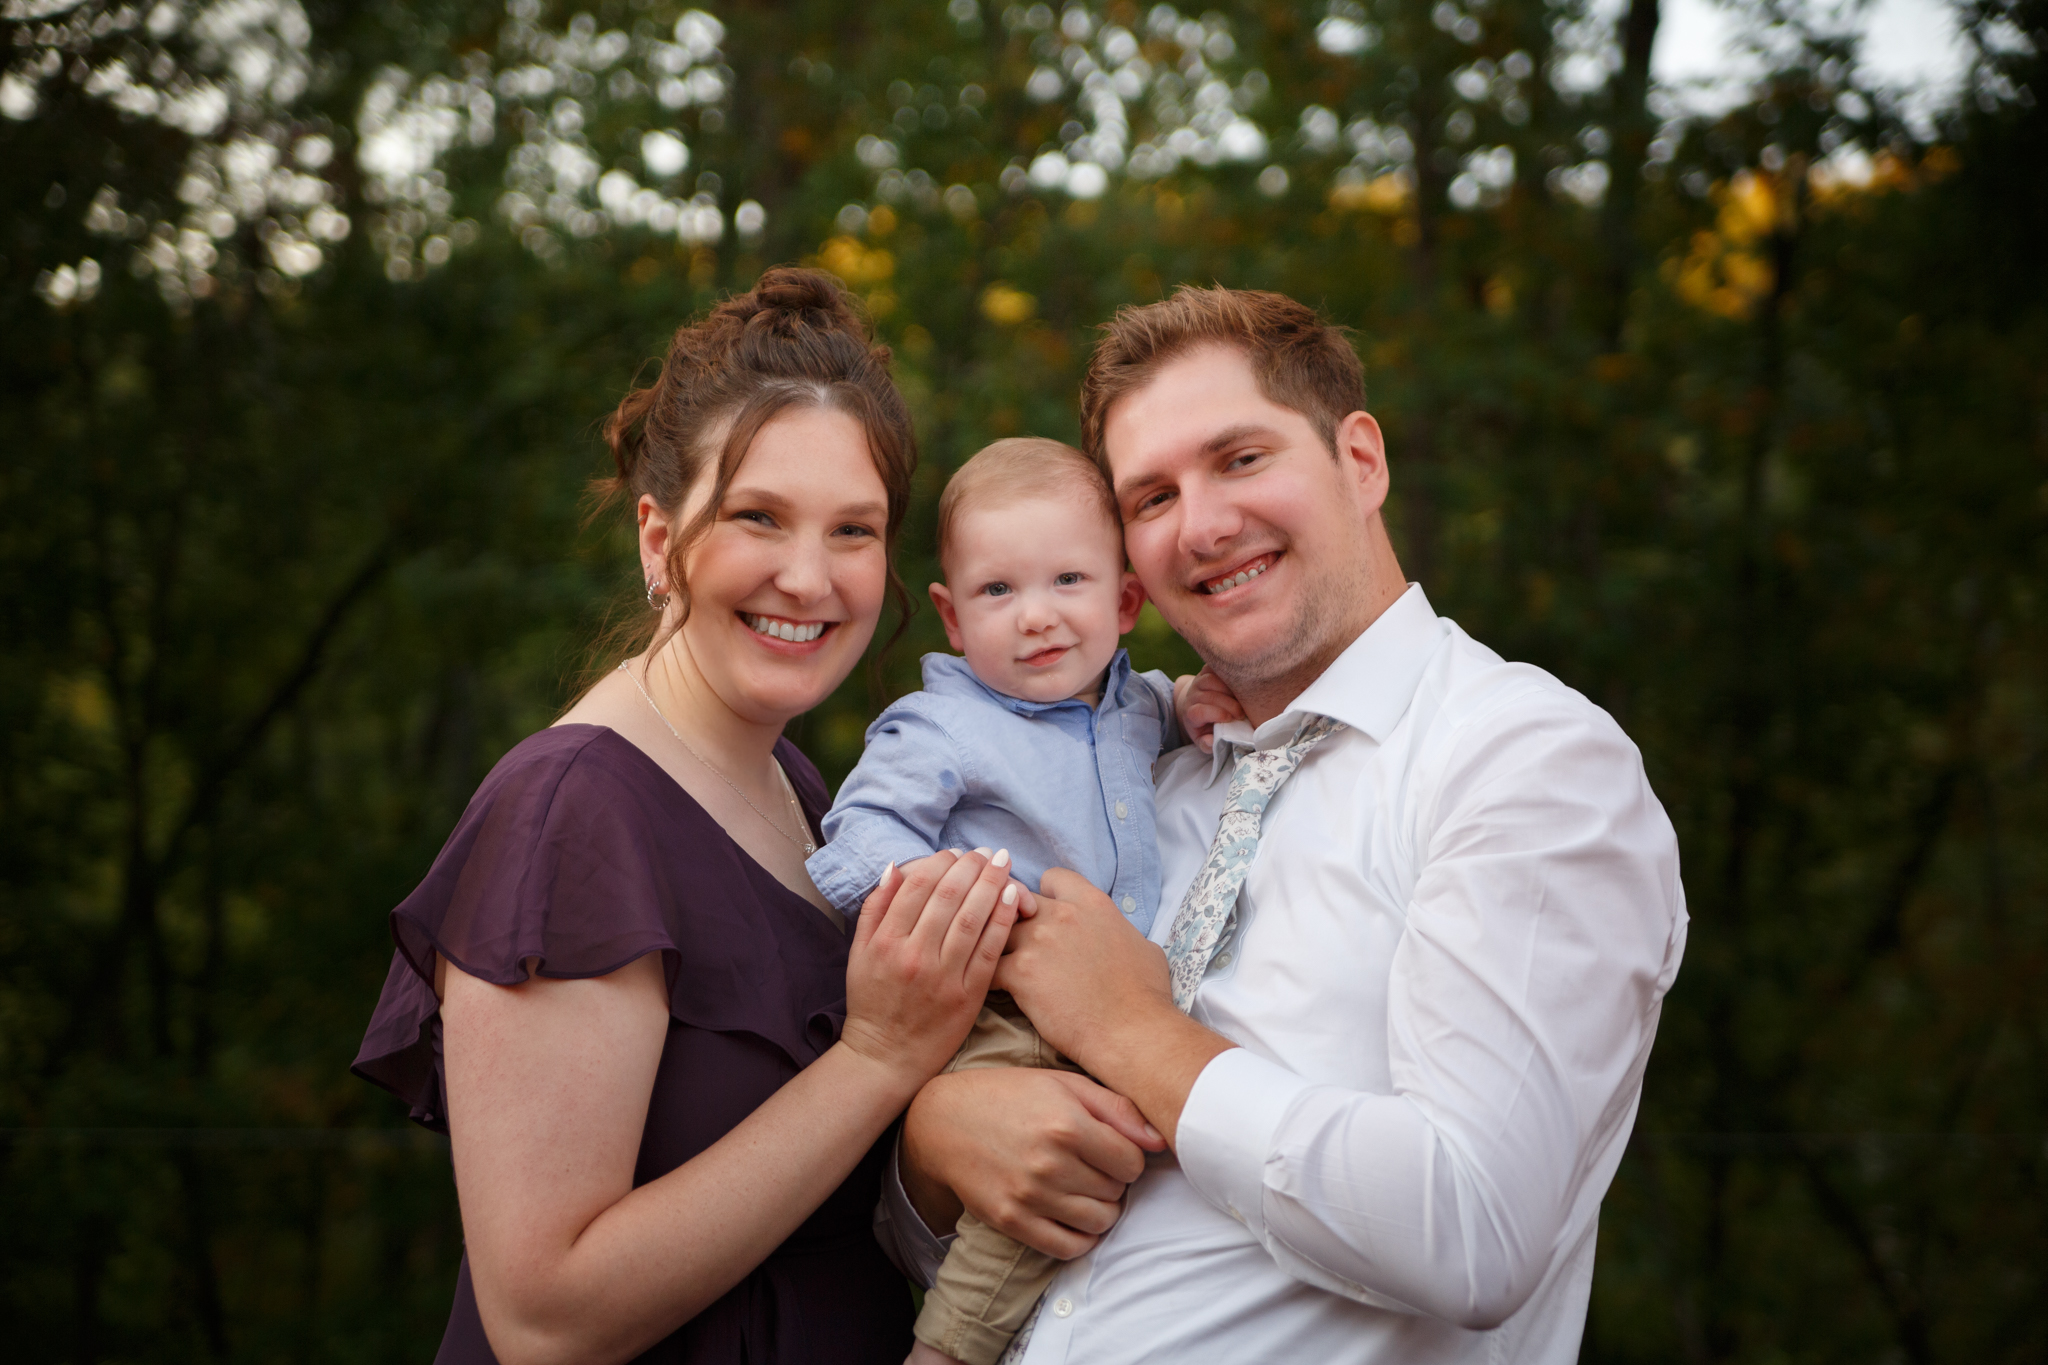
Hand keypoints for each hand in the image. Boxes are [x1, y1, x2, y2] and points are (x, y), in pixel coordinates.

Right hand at [840, 850, 1019, 1088]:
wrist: (886, 1058)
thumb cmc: (873, 1002)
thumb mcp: (860, 953)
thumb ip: (875, 908)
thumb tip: (895, 867)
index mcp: (886, 942)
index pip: (918, 886)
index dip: (940, 862)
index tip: (954, 853)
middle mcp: (914, 956)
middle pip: (949, 896)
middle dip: (971, 866)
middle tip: (986, 852)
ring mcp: (944, 977)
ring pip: (972, 918)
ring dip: (991, 884)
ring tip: (1003, 864)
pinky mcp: (968, 996)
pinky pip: (989, 950)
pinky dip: (1002, 920)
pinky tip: (1011, 897)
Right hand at [902, 1068, 1164, 1258]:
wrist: (944, 1119)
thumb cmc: (1010, 1095)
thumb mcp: (1064, 1084)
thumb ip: (1117, 1108)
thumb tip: (1160, 1141)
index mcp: (1067, 1124)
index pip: (1132, 1162)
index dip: (1128, 1156)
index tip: (1112, 1149)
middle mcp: (1050, 1164)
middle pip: (1117, 1192)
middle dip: (1112, 1180)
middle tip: (1093, 1165)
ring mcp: (1029, 1196)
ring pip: (1099, 1222)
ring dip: (1101, 1208)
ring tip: (1083, 1188)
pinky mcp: (1012, 1221)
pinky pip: (1068, 1247)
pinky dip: (1081, 1237)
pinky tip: (1073, 1215)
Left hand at [994, 868, 1175, 1069]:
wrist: (1132, 1032)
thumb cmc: (1147, 997)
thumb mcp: (1145, 947)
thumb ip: (1121, 931)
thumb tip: (1121, 935)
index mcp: (1092, 903)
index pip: (1052, 878)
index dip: (1045, 895)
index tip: (1043, 912)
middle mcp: (1062, 915)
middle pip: (1016, 900)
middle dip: (1012, 917)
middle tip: (1014, 940)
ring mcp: (1038, 941)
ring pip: (996, 929)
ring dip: (994, 944)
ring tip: (993, 961)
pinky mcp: (1020, 972)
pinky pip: (987, 964)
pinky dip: (986, 976)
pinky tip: (992, 989)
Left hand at [1173, 667, 1245, 753]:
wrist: (1200, 705)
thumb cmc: (1206, 725)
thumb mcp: (1204, 739)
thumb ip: (1206, 744)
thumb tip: (1211, 741)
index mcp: (1190, 712)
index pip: (1200, 711)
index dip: (1216, 714)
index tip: (1230, 720)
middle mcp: (1193, 694)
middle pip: (1210, 696)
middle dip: (1229, 705)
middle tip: (1242, 714)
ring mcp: (1199, 680)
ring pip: (1213, 680)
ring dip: (1231, 689)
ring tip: (1243, 699)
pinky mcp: (1207, 670)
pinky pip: (1218, 668)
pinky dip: (1230, 674)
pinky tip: (1241, 684)